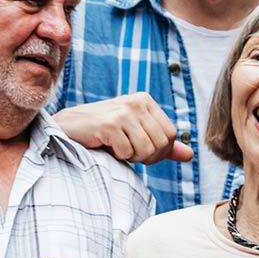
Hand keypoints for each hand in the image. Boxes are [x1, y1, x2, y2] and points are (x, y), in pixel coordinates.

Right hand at [54, 94, 192, 164]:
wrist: (68, 128)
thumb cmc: (103, 132)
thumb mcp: (136, 133)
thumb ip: (163, 144)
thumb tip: (189, 155)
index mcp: (145, 100)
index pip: (171, 135)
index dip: (159, 151)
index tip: (141, 152)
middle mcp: (136, 102)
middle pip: (161, 144)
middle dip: (146, 157)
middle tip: (127, 152)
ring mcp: (123, 112)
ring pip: (146, 150)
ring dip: (131, 157)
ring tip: (116, 147)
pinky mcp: (110, 124)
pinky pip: (127, 153)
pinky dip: (117, 156)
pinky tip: (105, 145)